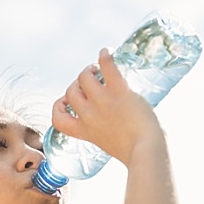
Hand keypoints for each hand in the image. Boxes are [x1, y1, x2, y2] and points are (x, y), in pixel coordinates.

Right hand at [51, 48, 163, 165]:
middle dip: (78, 84)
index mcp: (85, 131)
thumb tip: (116, 123)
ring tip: (98, 70)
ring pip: (84, 77)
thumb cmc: (135, 152)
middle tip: (91, 82)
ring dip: (89, 71)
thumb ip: (105, 132)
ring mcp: (102, 102)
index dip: (58, 107)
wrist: (146, 150)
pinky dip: (105, 57)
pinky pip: (106, 67)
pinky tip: (106, 52)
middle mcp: (88, 115)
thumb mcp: (109, 144)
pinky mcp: (118, 91)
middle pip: (71, 92)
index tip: (66, 102)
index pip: (57, 119)